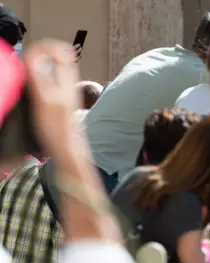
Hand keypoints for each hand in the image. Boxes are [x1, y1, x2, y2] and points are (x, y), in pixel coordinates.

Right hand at [24, 39, 80, 154]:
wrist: (67, 149)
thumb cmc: (57, 128)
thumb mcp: (45, 99)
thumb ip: (41, 77)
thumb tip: (35, 56)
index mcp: (66, 79)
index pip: (62, 51)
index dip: (47, 47)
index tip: (32, 54)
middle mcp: (67, 83)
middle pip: (56, 58)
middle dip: (39, 55)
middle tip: (24, 63)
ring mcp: (63, 92)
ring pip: (51, 70)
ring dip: (36, 67)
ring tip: (24, 74)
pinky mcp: (58, 102)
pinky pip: (48, 83)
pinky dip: (37, 80)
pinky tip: (29, 89)